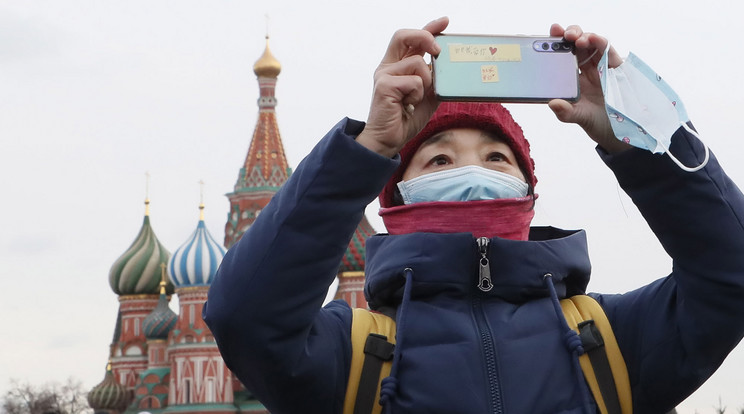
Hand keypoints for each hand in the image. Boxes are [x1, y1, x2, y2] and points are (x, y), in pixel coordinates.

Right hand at [357, 17, 448, 157]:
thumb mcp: (426, 96)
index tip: (445, 22)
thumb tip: (446, 65)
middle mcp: (388, 66)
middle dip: (425, 37)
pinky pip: (415, 81)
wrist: (388, 140)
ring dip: (426, 83)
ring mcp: (384, 75)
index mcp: (397, 66)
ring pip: (418, 63)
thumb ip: (434, 79)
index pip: (411, 39)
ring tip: (415, 100)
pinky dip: (418, 95)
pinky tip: (408, 106)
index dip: (429, 28)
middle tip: (438, 51)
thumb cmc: (405, 119)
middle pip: (404, 36)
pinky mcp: (384, 85)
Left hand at [547, 24, 630, 152]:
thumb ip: (565, 111)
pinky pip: (609, 51)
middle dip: (569, 34)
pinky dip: (601, 43)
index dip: (556, 42)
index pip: (563, 54)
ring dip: (585, 36)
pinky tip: (594, 39)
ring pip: (592, 43)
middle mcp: (586, 67)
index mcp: (572, 75)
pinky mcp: (616, 68)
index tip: (549, 34)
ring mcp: (601, 66)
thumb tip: (552, 103)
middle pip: (577, 43)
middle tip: (562, 34)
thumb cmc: (593, 120)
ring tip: (577, 39)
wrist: (616, 130)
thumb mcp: (577, 117)